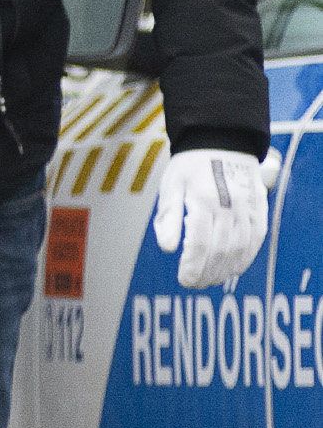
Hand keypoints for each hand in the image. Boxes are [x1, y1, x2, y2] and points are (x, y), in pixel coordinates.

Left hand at [153, 148, 274, 290]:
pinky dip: (245, 258)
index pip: (200, 243)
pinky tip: (233, 269)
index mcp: (204, 200)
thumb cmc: (190, 166)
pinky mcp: (259, 210)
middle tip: (194, 284)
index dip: (193, 266)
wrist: (222, 142)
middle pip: (220, 250)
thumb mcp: (171, 186)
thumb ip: (169, 217)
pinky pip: (255, 240)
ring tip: (210, 280)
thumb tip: (168, 248)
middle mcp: (229, 207)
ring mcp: (247, 209)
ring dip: (225, 270)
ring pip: (240, 249)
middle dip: (207, 273)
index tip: (184, 280)